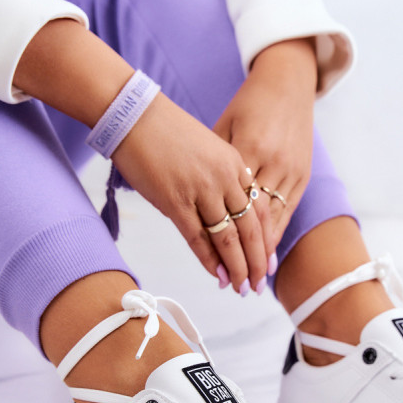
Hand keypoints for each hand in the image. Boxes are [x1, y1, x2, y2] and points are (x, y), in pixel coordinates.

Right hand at [111, 92, 267, 292]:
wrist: (135, 115)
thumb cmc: (166, 133)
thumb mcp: (208, 150)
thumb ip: (220, 181)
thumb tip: (222, 216)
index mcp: (236, 164)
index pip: (260, 211)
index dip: (266, 242)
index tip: (268, 263)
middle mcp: (225, 178)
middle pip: (250, 230)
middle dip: (256, 262)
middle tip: (258, 284)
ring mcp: (202, 190)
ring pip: (228, 239)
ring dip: (236, 268)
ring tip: (241, 287)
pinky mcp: (176, 201)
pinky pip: (198, 238)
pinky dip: (210, 261)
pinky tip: (217, 276)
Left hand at [213, 38, 317, 266]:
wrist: (285, 82)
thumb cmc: (245, 105)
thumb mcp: (219, 131)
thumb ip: (212, 168)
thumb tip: (194, 201)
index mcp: (243, 152)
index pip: (230, 210)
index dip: (223, 245)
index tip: (218, 272)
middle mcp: (268, 164)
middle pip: (254, 224)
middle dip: (247, 260)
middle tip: (240, 288)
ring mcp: (288, 168)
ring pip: (273, 221)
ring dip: (264, 253)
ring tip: (256, 279)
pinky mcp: (302, 170)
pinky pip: (287, 209)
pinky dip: (277, 233)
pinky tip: (270, 253)